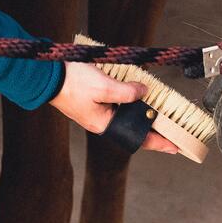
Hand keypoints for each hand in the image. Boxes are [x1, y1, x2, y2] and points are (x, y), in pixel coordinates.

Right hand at [48, 62, 178, 153]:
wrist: (46, 75)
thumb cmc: (72, 82)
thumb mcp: (104, 86)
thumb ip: (126, 92)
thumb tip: (144, 93)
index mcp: (104, 124)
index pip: (138, 138)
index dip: (159, 142)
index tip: (176, 147)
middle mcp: (102, 121)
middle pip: (132, 126)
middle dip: (152, 124)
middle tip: (172, 124)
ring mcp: (96, 111)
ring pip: (125, 114)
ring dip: (140, 110)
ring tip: (157, 107)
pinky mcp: (92, 99)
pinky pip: (116, 103)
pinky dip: (128, 99)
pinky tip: (136, 91)